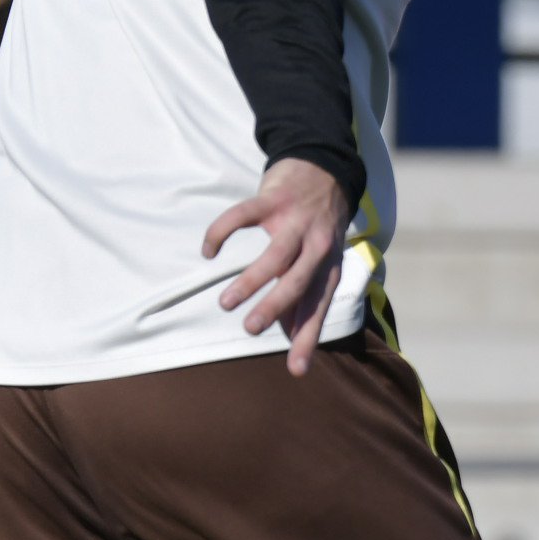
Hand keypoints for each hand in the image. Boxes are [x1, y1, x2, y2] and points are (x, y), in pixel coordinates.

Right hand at [206, 158, 353, 372]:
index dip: (308, 338)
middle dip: (275, 308)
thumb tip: (290, 334)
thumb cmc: (318, 227)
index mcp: (329, 266)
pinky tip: (209, 251)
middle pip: (299, 282)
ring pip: (275, 255)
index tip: (296, 370)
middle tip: (250, 329)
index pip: (320, 308)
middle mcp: (317, 246)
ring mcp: (296, 221)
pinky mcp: (274, 198)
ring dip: (250, 281)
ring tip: (226, 303)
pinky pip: (243, 216)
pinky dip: (222, 233)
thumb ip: (305, 295)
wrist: (324, 169)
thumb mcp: (321, 261)